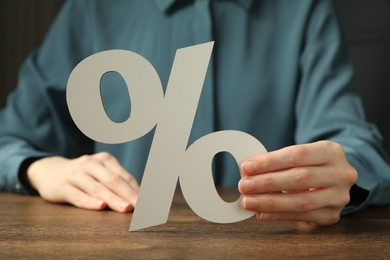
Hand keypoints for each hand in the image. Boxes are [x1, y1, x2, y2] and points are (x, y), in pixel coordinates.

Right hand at [26, 152, 138, 211]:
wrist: (49, 171)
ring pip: (97, 188)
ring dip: (113, 199)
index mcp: (105, 159)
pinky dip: (90, 202)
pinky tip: (100, 207)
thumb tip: (140, 197)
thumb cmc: (83, 175)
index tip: (148, 202)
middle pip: (113, 181)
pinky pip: (78, 196)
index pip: (124, 176)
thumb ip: (117, 182)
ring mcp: (75, 174)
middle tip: (141, 207)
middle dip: (129, 194)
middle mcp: (90, 164)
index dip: (137, 190)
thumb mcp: (100, 172)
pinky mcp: (62, 186)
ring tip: (126, 208)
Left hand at [238, 141, 356, 225]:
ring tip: (248, 202)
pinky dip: (278, 215)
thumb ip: (277, 161)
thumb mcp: (300, 155)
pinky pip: (301, 217)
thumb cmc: (310, 164)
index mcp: (331, 151)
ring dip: (270, 202)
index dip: (270, 162)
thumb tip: (247, 170)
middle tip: (244, 186)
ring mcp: (339, 197)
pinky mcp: (332, 215)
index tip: (247, 167)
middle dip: (267, 183)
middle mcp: (341, 173)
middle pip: (300, 178)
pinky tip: (261, 213)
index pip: (297, 155)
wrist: (335, 178)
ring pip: (301, 201)